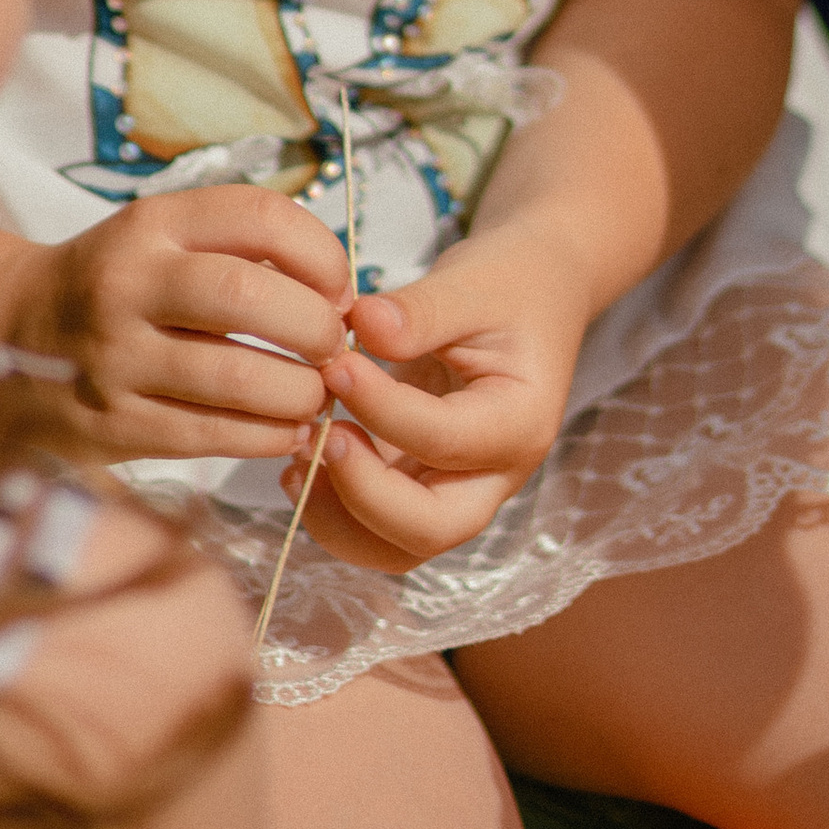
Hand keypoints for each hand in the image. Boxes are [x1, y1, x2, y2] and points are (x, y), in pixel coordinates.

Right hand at [29, 188, 347, 460]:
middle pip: (248, 296)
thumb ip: (240, 247)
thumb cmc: (116, 282)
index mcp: (153, 223)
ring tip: (317, 393)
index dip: (321, 253)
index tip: (340, 286)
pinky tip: (287, 430)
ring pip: (236, 377)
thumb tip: (341, 291)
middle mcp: (130, 283)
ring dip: (300, 391)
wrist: (10, 335)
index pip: (260, 217)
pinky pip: (212, 435)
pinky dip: (267, 436)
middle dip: (315, 326)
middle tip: (334, 346)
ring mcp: (117, 358)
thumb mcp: (163, 236)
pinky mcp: (114, 425)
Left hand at [290, 228, 584, 572]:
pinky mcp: (423, 484)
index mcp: (519, 423)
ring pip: (398, 545)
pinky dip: (335, 509)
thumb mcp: (471, 283)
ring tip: (297, 457)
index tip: (335, 363)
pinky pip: (379, 526)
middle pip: (429, 528)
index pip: (444, 439)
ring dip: (339, 516)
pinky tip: (301, 463)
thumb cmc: (504, 287)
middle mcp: (494, 475)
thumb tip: (361, 323)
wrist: (531, 292)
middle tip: (316, 435)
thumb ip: (421, 309)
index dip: (382, 410)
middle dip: (362, 494)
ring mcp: (458, 488)